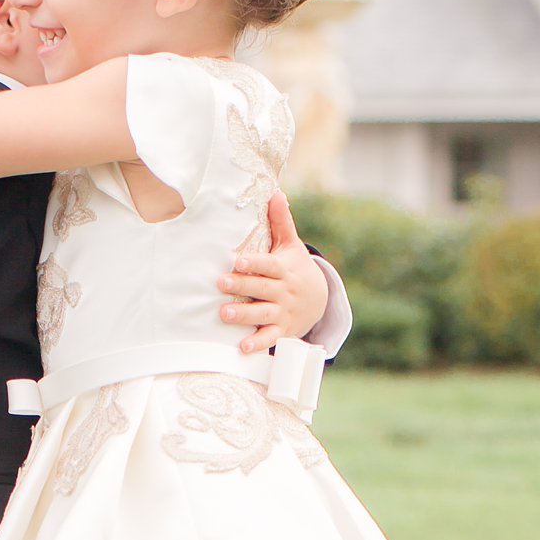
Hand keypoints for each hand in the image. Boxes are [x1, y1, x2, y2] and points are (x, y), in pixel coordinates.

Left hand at [216, 192, 329, 353]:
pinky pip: (270, 338)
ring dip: (244, 315)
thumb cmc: (295, 268)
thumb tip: (274, 192)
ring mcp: (283, 312)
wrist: (319, 301)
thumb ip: (281, 221)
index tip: (237, 260)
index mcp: (284, 269)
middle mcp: (284, 292)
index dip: (255, 264)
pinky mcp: (281, 330)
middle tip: (220, 282)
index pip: (269, 265)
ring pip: (263, 313)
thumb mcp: (291, 245)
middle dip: (242, 286)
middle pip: (263, 289)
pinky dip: (257, 344)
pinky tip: (242, 348)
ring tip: (223, 313)